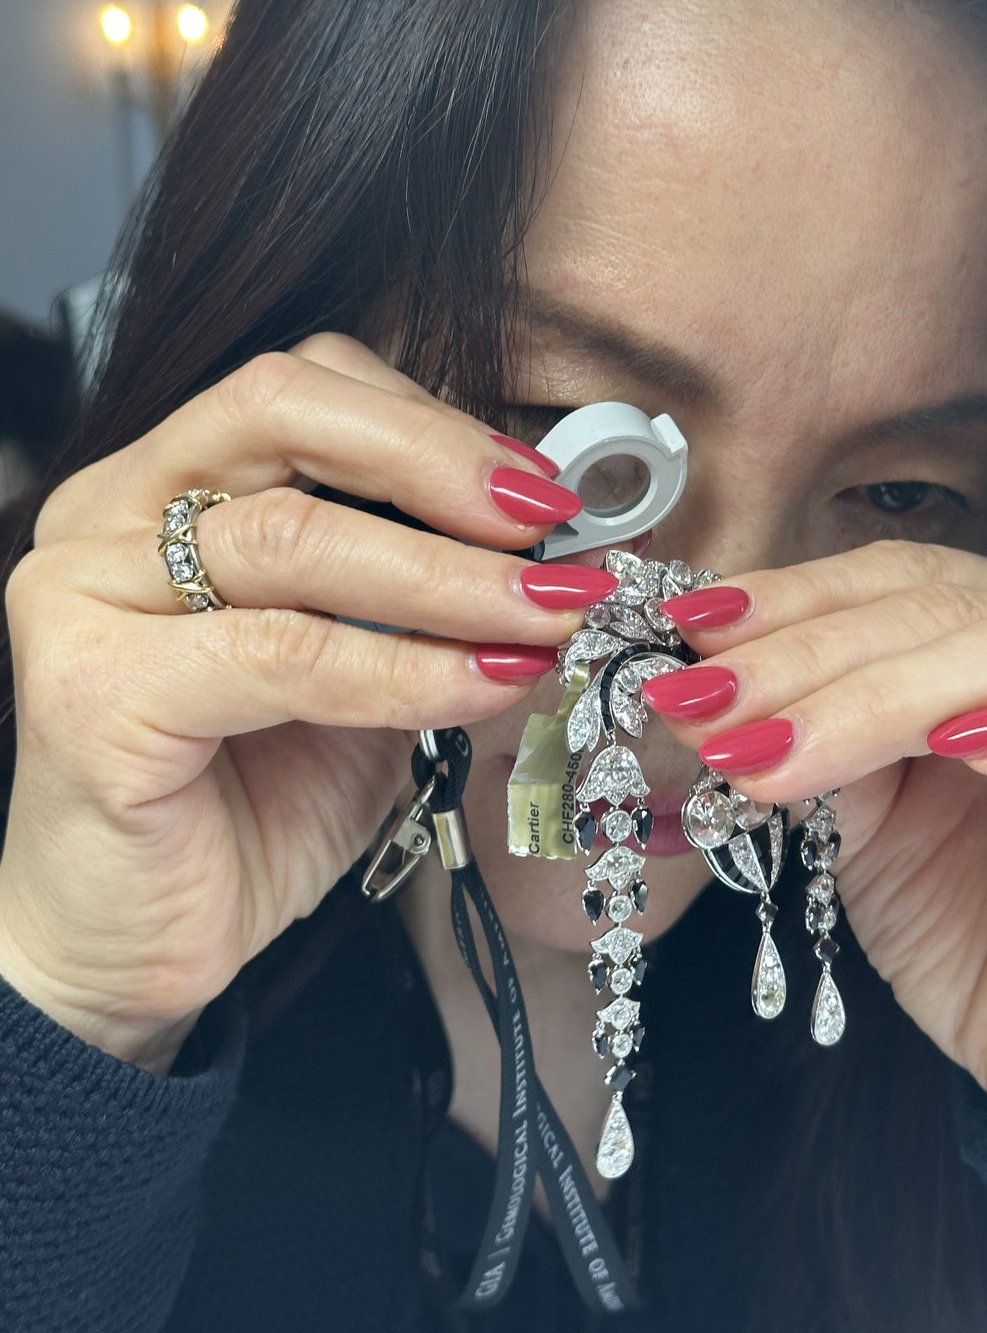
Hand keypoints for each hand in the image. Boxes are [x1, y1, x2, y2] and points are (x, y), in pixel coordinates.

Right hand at [0, 333, 588, 1069]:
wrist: (141, 946)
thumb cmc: (250, 800)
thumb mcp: (360, 669)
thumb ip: (424, 597)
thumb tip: (557, 550)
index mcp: (164, 480)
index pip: (306, 387)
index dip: (434, 423)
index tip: (542, 489)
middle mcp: (107, 514)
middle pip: (286, 413)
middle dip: (440, 463)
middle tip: (546, 526)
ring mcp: (83, 596)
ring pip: (293, 538)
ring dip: (449, 577)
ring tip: (546, 615)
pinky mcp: (90, 693)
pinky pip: (284, 656)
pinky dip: (404, 669)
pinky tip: (486, 685)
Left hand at [649, 540, 986, 1197]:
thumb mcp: (875, 840)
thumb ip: (816, 750)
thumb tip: (708, 685)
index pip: (903, 584)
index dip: (794, 598)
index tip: (688, 627)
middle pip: (945, 607)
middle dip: (805, 652)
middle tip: (700, 696)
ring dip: (879, 693)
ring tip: (770, 743)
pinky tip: (973, 737)